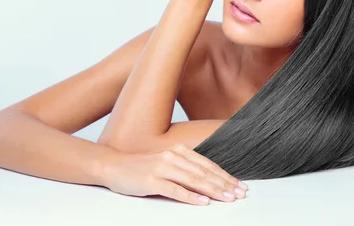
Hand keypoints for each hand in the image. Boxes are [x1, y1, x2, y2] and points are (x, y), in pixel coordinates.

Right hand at [99, 144, 247, 205]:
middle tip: (240, 193)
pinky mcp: (152, 180)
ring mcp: (162, 168)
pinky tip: (203, 202)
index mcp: (179, 151)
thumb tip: (209, 180)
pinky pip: (175, 190)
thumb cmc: (141, 168)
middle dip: (225, 184)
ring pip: (194, 180)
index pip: (208, 165)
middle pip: (205, 173)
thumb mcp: (166, 163)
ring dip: (213, 190)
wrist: (113, 165)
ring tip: (228, 198)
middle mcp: (173, 157)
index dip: (226, 176)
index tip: (240, 185)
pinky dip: (191, 196)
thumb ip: (185, 168)